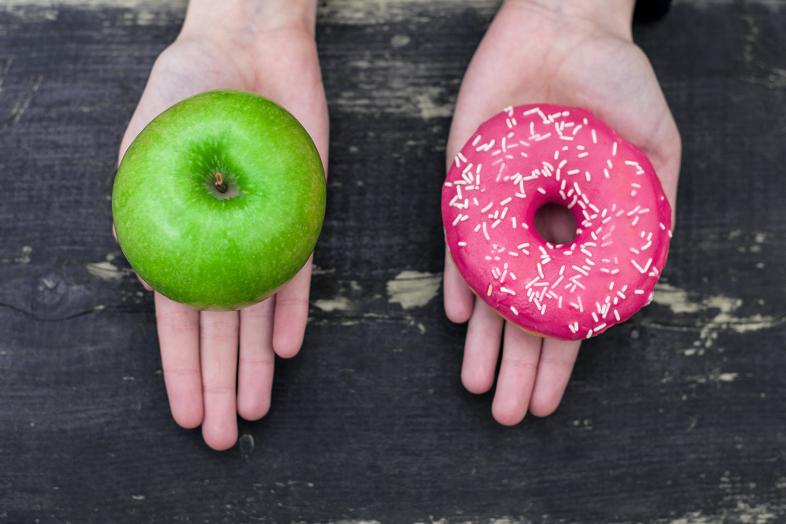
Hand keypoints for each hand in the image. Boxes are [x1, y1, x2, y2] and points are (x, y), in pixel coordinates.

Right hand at [116, 0, 327, 449]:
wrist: (248, 45)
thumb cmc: (186, 88)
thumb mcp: (148, 148)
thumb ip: (150, 211)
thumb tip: (152, 281)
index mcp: (176, 237)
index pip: (176, 318)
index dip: (180, 368)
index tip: (186, 413)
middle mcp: (220, 243)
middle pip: (219, 328)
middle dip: (219, 383)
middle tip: (224, 436)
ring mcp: (262, 232)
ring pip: (259, 312)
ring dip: (255, 362)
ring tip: (255, 409)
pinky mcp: (302, 214)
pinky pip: (298, 270)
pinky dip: (293, 308)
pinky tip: (285, 348)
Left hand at [444, 0, 680, 424]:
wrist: (564, 27)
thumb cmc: (618, 81)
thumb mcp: (655, 147)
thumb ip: (651, 209)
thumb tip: (642, 273)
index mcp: (581, 231)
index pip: (567, 308)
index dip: (559, 357)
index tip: (549, 400)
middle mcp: (538, 230)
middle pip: (524, 311)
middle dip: (517, 364)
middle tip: (507, 414)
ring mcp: (500, 210)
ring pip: (489, 287)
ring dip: (484, 339)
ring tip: (478, 385)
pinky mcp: (465, 182)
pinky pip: (459, 239)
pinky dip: (459, 277)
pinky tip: (460, 317)